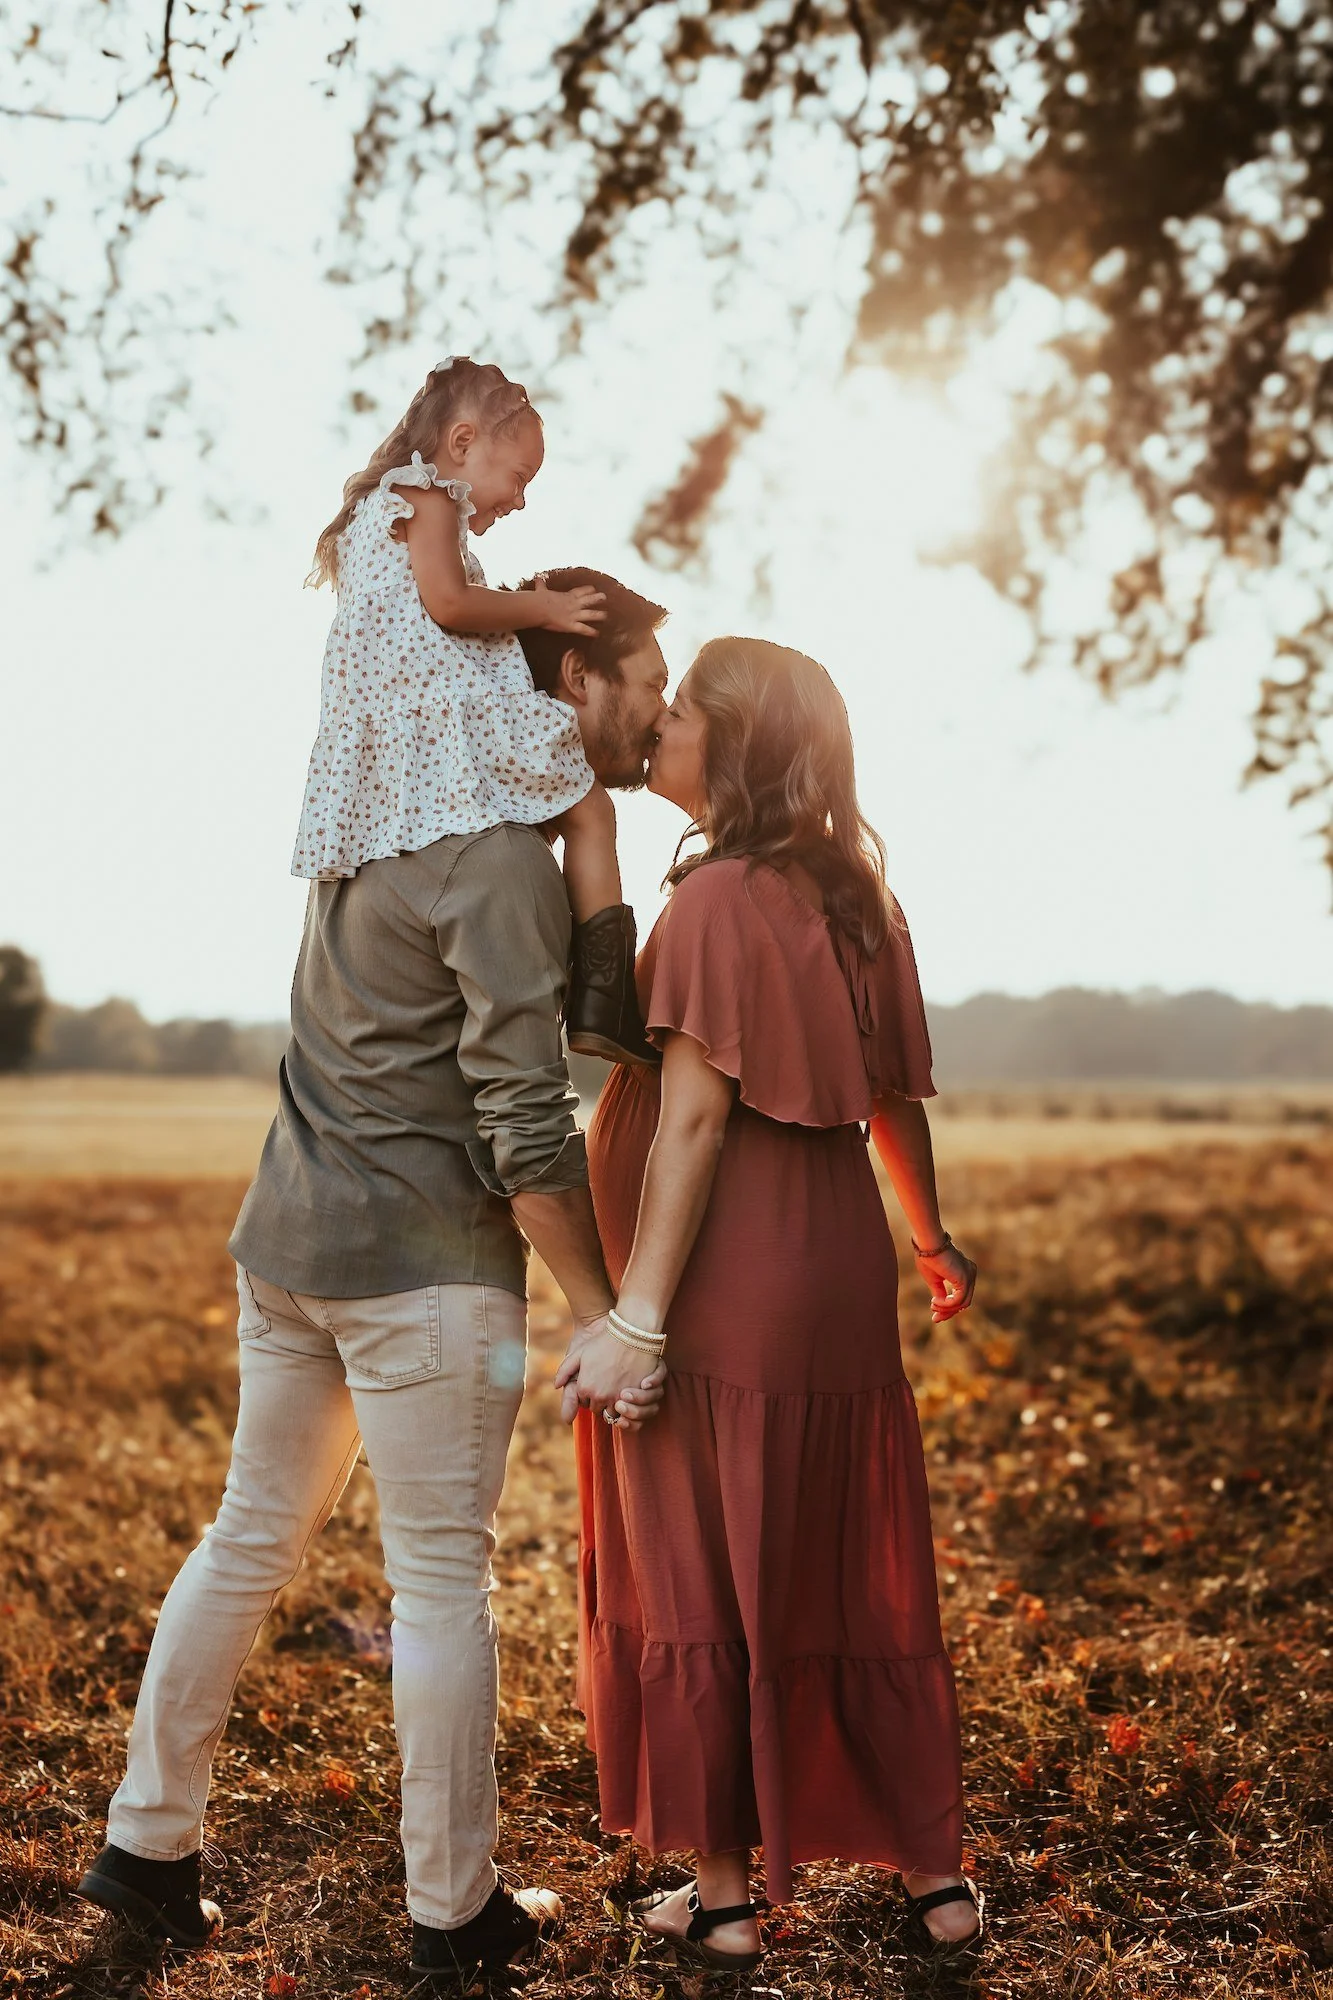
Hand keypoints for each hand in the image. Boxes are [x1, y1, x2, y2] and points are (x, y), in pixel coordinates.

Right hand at [538, 584, 605, 635]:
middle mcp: (574, 604)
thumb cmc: (539, 599)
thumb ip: (541, 585)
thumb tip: (538, 579)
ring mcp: (574, 615)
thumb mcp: (541, 590)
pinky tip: (597, 634)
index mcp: (567, 596)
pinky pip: (583, 629)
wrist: (539, 608)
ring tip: (606, 616)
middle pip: (589, 600)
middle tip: (604, 597)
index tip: (593, 589)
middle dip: (597, 598)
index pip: (580, 592)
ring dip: (599, 615)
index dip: (588, 590)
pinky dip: (591, 632)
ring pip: (590, 614)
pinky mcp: (571, 625)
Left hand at [554, 1316, 666, 1430]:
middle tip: (605, 1385)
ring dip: (612, 1404)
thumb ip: (564, 1370)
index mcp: (584, 1387)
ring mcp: (617, 1398)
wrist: (631, 1334)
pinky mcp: (634, 1396)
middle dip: (599, 1400)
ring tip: (616, 1388)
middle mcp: (598, 1396)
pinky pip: (627, 1409)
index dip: (588, 1393)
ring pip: (611, 1412)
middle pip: (596, 1409)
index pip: (582, 1402)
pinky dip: (626, 1403)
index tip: (595, 1382)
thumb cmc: (604, 1342)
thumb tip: (556, 1386)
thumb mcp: (579, 1353)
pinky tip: (627, 1390)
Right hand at [914, 1240, 976, 1322]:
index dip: (949, 1308)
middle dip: (949, 1312)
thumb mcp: (934, 1280)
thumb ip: (940, 1292)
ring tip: (933, 1305)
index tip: (935, 1315)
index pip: (961, 1296)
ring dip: (947, 1308)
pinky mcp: (965, 1279)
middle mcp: (970, 1273)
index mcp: (964, 1272)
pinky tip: (935, 1301)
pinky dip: (946, 1304)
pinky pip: (959, 1300)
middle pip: (964, 1302)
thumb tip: (940, 1306)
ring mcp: (970, 1276)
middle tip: (934, 1319)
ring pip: (963, 1303)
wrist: (927, 1244)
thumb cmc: (928, 1257)